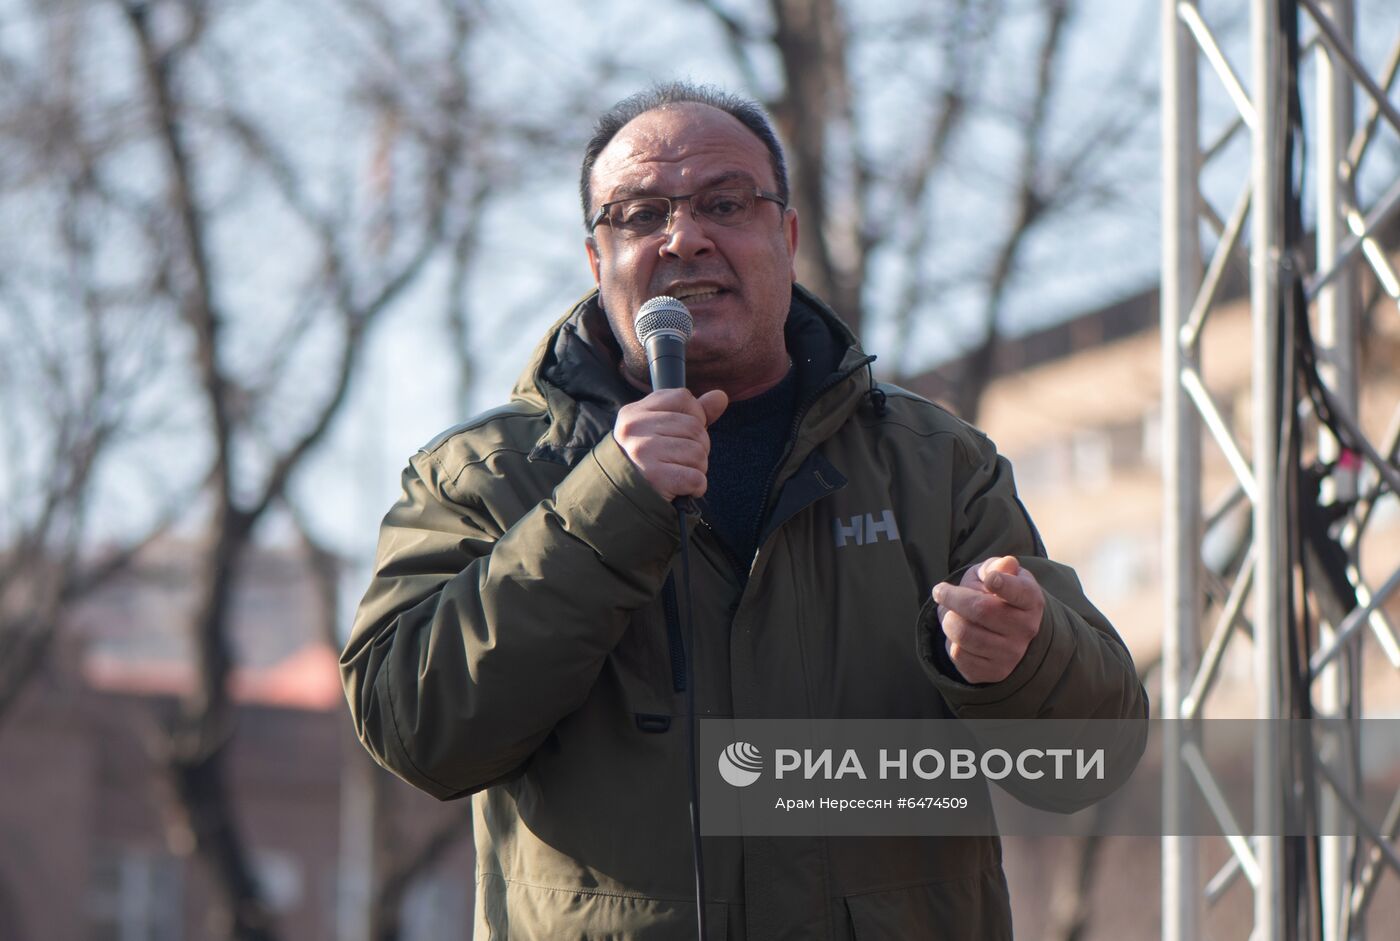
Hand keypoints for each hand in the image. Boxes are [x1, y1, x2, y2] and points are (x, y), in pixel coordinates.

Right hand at [613, 388, 727, 500]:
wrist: (621, 501)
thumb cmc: (646, 462)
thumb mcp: (661, 430)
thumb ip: (693, 412)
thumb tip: (721, 396)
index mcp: (634, 412)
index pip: (683, 398)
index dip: (695, 415)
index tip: (682, 434)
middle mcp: (635, 429)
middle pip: (695, 427)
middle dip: (699, 446)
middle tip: (680, 460)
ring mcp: (643, 453)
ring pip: (698, 453)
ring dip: (698, 468)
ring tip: (679, 473)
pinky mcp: (655, 478)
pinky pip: (696, 478)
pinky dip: (696, 487)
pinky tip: (682, 488)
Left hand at [933, 556, 1043, 683]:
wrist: (1004, 632)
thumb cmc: (998, 594)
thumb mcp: (999, 574)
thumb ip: (999, 566)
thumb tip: (1006, 564)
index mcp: (1031, 600)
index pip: (1019, 592)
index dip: (1004, 584)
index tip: (990, 579)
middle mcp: (1026, 629)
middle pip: (979, 609)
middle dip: (952, 597)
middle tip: (940, 591)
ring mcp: (1012, 654)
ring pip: (964, 634)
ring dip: (947, 619)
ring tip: (948, 613)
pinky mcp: (994, 672)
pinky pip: (958, 655)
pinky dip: (950, 641)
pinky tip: (956, 634)